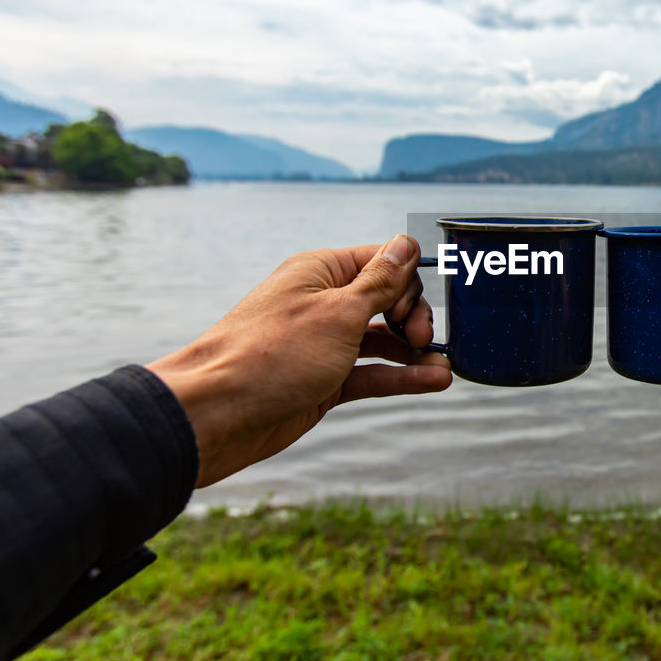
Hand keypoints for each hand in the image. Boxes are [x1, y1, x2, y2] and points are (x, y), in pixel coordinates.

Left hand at [147, 235, 451, 486]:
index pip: (382, 261)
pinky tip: (433, 380)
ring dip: (415, 352)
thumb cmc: (270, 355)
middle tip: (425, 340)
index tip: (413, 312)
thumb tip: (406, 244)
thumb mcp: (338, 313)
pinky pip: (372, 373)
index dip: (407, 282)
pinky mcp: (325, 381)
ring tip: (444, 368)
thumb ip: (380, 281)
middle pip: (387, 300)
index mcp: (321, 272)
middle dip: (414, 317)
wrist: (215, 415)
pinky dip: (401, 376)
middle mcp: (323, 303)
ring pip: (383, 340)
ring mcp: (324, 344)